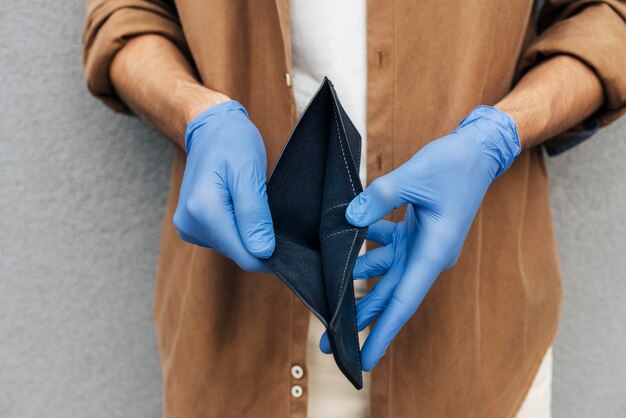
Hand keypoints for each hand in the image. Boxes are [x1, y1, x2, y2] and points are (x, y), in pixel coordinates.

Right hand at [174, 101, 274, 271]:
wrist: (210, 129)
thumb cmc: (233, 144)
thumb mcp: (250, 174)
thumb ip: (254, 215)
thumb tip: (262, 252)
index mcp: (203, 210)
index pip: (242, 254)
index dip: (267, 253)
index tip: (282, 238)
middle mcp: (190, 223)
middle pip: (236, 251)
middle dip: (255, 237)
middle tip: (263, 205)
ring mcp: (188, 226)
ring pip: (230, 246)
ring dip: (245, 231)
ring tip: (248, 200)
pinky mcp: (191, 226)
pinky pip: (222, 238)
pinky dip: (235, 227)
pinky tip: (237, 205)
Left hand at [320, 106, 520, 369]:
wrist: (478, 151)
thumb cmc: (454, 165)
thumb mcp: (414, 177)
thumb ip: (378, 199)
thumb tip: (348, 218)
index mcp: (433, 252)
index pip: (403, 302)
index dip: (382, 332)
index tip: (363, 360)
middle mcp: (428, 255)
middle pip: (390, 295)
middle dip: (361, 317)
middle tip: (328, 339)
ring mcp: (422, 244)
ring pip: (386, 272)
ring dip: (359, 276)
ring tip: (329, 286)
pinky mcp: (417, 230)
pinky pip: (388, 245)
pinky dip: (369, 242)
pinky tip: (350, 232)